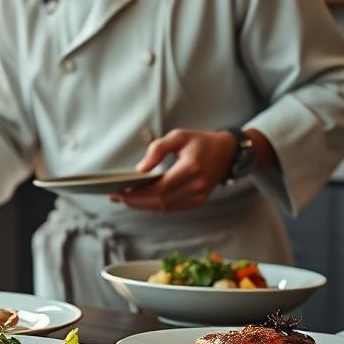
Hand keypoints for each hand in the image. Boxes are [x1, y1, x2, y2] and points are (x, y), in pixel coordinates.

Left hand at [110, 129, 237, 212]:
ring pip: (165, 207)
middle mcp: (197, 186)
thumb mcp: (178, 136)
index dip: (139, 192)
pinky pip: (172, 207)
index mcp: (192, 168)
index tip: (121, 190)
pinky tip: (140, 200)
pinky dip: (154, 205)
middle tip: (116, 196)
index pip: (161, 187)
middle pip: (160, 201)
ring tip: (124, 199)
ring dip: (142, 205)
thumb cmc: (200, 142)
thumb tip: (141, 169)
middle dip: (136, 201)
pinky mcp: (198, 202)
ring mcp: (199, 197)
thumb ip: (158, 149)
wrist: (227, 153)